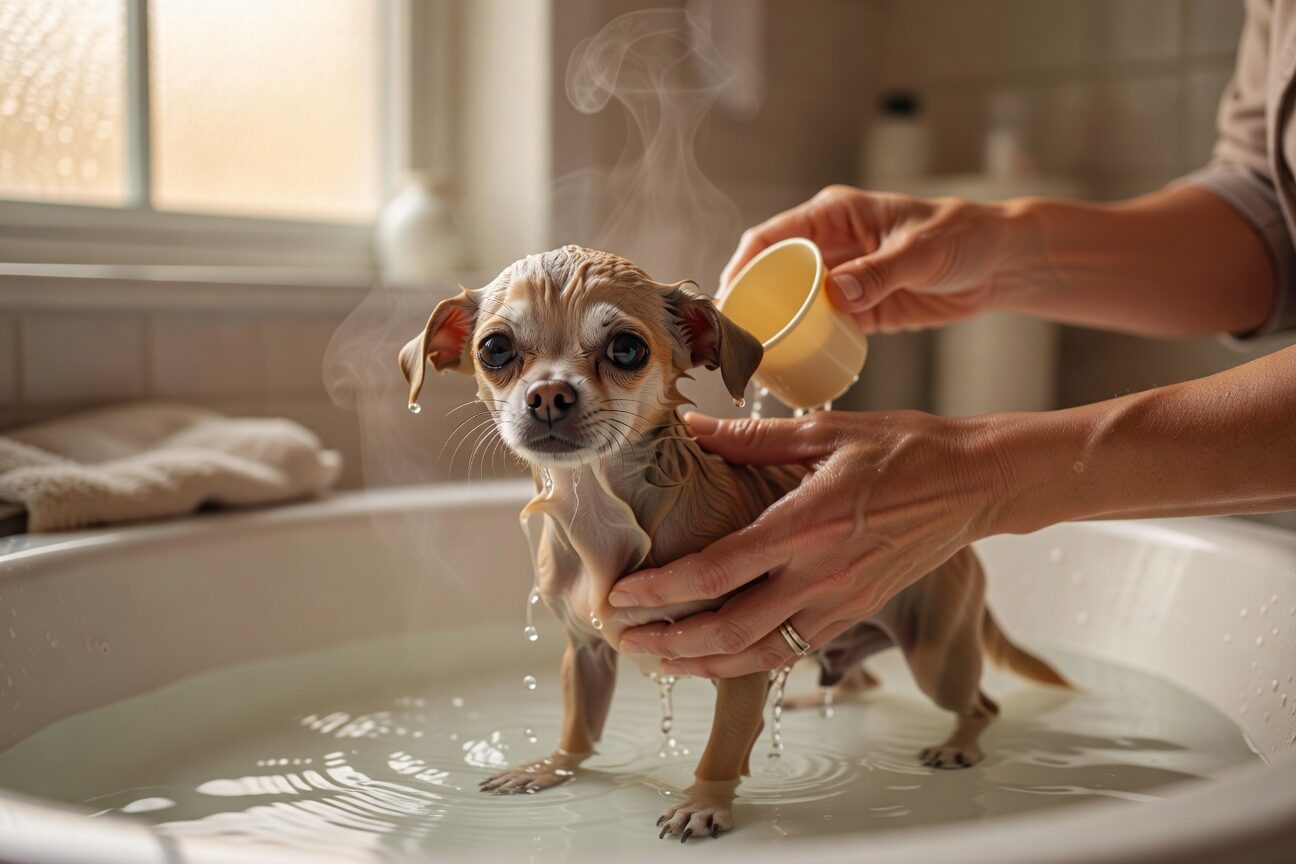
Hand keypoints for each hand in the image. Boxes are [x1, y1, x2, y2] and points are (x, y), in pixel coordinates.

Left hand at [609, 411, 1005, 676]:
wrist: (976, 483)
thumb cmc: (905, 449)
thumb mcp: (828, 430)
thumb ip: (753, 437)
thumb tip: (693, 426)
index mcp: (805, 524)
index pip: (718, 571)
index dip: (663, 591)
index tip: (621, 597)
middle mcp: (820, 574)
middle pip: (730, 628)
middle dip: (669, 641)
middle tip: (624, 639)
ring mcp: (840, 601)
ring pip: (759, 653)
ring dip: (704, 663)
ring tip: (660, 661)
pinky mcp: (856, 612)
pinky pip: (793, 650)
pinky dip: (749, 661)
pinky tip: (719, 658)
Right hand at [719, 185, 1037, 333]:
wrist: (999, 264)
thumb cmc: (964, 237)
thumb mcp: (922, 252)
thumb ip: (880, 272)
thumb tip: (836, 294)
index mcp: (834, 216)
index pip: (771, 237)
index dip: (742, 265)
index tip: (729, 298)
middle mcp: (830, 246)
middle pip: (773, 273)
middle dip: (752, 303)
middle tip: (736, 337)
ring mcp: (842, 279)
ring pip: (792, 303)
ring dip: (775, 327)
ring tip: (755, 357)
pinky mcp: (858, 309)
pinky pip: (820, 327)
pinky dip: (806, 343)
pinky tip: (792, 364)